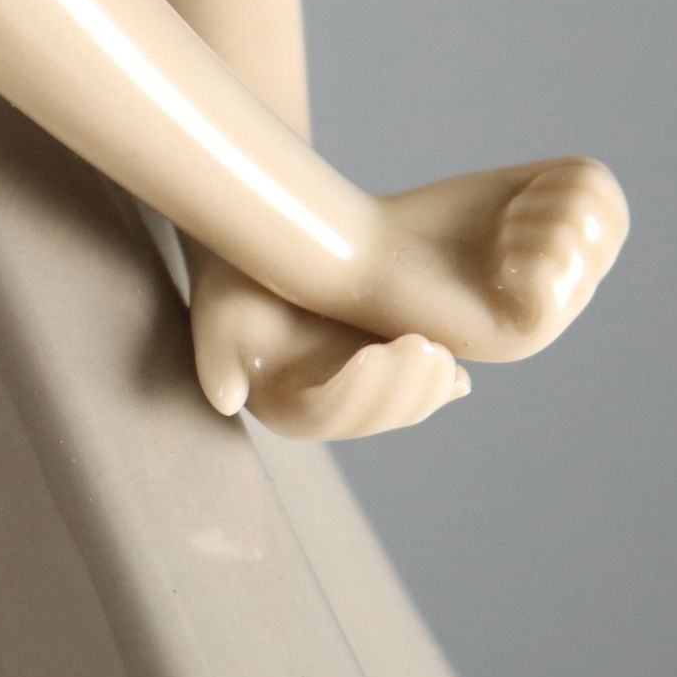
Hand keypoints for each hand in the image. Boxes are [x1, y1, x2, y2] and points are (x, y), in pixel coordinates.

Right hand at [188, 254, 468, 439]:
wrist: (268, 257)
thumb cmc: (236, 281)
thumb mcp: (217, 315)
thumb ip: (216, 361)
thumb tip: (228, 402)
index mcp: (285, 405)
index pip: (324, 414)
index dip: (355, 392)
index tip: (376, 354)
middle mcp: (326, 410)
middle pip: (370, 419)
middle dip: (402, 392)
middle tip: (427, 354)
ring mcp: (362, 394)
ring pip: (400, 410)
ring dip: (426, 392)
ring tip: (444, 358)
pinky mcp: (389, 374)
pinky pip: (418, 391)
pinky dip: (440, 387)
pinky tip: (460, 375)